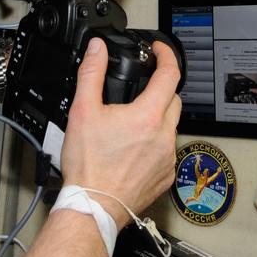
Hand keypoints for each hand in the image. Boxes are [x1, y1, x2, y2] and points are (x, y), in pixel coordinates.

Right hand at [59, 37, 181, 227]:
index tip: (159, 51)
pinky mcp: (166, 176)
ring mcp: (168, 158)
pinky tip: (135, 148)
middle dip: (161, 88)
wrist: (93, 207)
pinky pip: (168, 150)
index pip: (170, 74)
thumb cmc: (89, 166)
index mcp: (148, 116)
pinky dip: (157, 143)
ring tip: (132, 123)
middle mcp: (165, 136)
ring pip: (172, 126)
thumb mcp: (82, 111)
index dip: (166, 56)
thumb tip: (97, 49)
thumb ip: (91, 74)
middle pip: (174, 99)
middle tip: (142, 88)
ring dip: (158, 118)